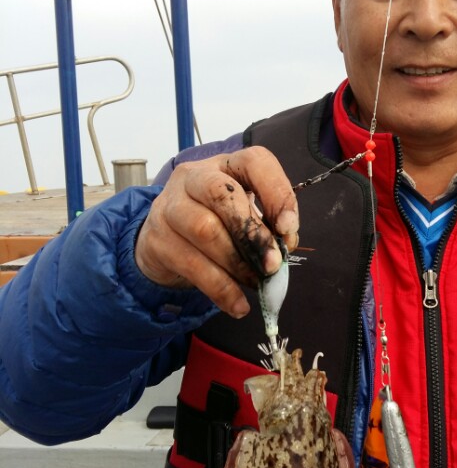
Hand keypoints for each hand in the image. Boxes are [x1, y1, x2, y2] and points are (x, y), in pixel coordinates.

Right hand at [135, 147, 298, 317]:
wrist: (164, 244)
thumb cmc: (216, 225)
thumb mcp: (244, 217)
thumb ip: (268, 226)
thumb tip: (285, 246)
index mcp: (225, 165)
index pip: (254, 162)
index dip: (276, 192)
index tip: (289, 228)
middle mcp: (193, 177)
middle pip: (223, 195)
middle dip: (253, 233)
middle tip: (273, 264)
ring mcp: (170, 206)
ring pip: (206, 230)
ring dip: (238, 264)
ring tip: (256, 283)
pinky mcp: (157, 239)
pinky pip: (193, 265)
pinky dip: (221, 289)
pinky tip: (238, 305)